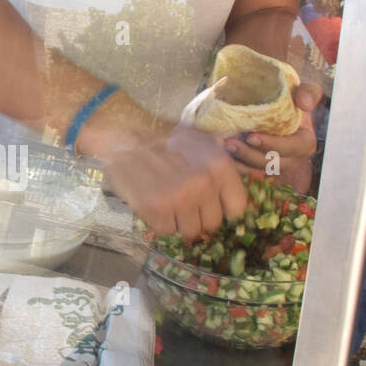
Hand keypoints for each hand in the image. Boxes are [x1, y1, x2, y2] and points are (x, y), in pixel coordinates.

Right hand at [100, 125, 247, 240]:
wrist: (126, 134)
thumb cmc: (164, 137)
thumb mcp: (202, 140)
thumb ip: (221, 160)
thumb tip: (240, 174)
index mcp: (220, 167)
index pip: (237, 207)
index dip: (223, 208)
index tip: (212, 205)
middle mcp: (204, 185)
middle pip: (212, 223)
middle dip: (199, 217)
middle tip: (185, 205)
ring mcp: (180, 199)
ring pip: (190, 231)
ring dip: (180, 222)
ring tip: (169, 205)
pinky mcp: (156, 209)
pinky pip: (166, 231)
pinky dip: (159, 222)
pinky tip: (154, 206)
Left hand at [223, 82, 321, 193]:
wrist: (274, 104)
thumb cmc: (291, 98)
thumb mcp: (303, 91)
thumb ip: (309, 93)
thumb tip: (304, 103)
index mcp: (304, 144)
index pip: (290, 148)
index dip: (272, 145)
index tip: (252, 136)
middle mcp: (289, 158)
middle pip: (270, 163)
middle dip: (249, 154)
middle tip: (229, 143)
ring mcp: (272, 164)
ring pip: (255, 168)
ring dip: (238, 159)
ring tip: (222, 145)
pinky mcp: (256, 165)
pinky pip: (244, 169)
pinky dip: (232, 162)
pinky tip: (219, 151)